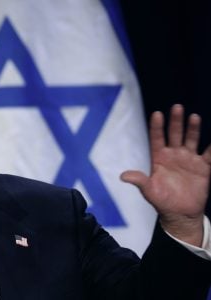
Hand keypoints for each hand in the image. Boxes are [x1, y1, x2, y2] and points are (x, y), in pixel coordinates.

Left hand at [121, 104, 210, 245]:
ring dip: (193, 129)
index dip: (157, 127)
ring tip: (194, 117)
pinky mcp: (203, 167)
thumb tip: (123, 176)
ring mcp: (189, 159)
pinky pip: (209, 154)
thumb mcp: (148, 191)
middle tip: (177, 107)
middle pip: (174, 134)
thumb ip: (139, 181)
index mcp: (159, 158)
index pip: (157, 138)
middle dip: (176, 121)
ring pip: (191, 140)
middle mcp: (174, 155)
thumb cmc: (161, 201)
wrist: (180, 214)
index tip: (157, 114)